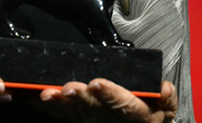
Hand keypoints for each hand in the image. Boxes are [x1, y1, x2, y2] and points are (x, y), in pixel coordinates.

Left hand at [37, 78, 176, 121]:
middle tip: (67, 88)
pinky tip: (35, 98)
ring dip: (60, 104)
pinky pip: (63, 114)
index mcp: (137, 115)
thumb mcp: (166, 105)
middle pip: (95, 110)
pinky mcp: (81, 119)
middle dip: (80, 99)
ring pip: (75, 113)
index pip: (125, 104)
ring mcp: (95, 120)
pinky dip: (49, 107)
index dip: (111, 94)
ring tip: (47, 94)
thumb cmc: (152, 111)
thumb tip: (162, 89)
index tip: (98, 83)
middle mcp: (112, 119)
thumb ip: (165, 97)